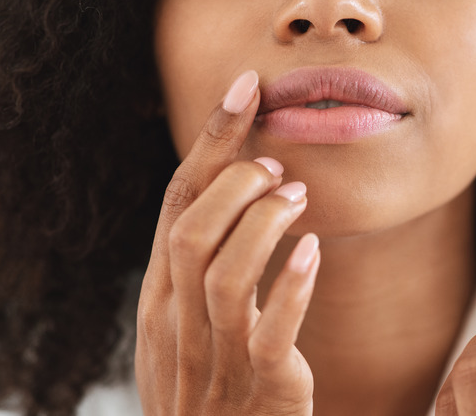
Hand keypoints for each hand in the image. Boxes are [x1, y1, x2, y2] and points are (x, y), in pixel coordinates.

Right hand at [135, 70, 318, 415]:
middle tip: (275, 166)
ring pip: (224, 275)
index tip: (244, 89)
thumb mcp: (184, 326)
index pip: (177, 205)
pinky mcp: (262, 387)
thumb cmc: (208, 387)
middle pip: (191, 230)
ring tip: (298, 198)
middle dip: (234, 183)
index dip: (210, 141)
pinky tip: (314, 252)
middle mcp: (178, 322)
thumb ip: (195, 271)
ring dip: (264, 224)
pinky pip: (269, 332)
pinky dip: (291, 286)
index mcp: (160, 298)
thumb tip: (228, 201)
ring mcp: (216, 356)